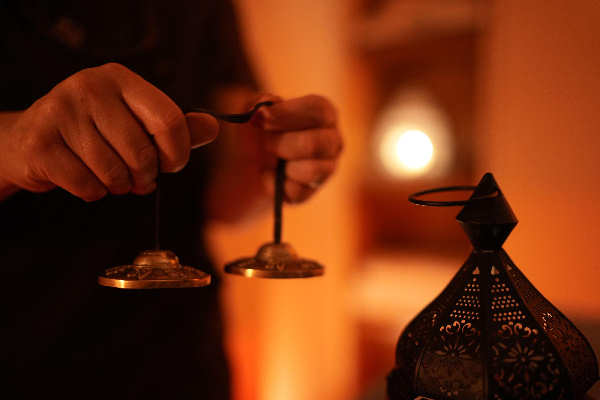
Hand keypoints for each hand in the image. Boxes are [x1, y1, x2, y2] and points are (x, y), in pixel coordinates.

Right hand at [0, 63, 217, 200]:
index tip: (170, 165)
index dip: (177, 153)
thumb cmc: (95, 132)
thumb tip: (213, 127)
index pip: (168, 120)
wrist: (31, 140)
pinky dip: (93, 192)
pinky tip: (86, 179)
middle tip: (138, 178)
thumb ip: (174, 128)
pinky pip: (87, 185)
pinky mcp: (41, 142)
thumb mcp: (136, 122)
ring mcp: (61, 112)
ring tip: (112, 177)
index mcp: (120, 79)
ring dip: (119, 186)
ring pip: (114, 172)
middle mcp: (89, 87)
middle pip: (142, 152)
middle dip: (146, 177)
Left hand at [253, 95, 341, 202]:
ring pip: (311, 171)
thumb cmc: (259, 129)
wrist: (248, 162)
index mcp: (324, 113)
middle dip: (282, 143)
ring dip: (282, 165)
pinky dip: (274, 184)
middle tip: (266, 142)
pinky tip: (269, 175)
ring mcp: (327, 168)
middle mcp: (332, 140)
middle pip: (315, 143)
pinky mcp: (312, 192)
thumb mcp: (255, 110)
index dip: (289, 113)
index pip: (319, 109)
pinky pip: (297, 192)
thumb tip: (263, 106)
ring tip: (271, 159)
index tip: (262, 117)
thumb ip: (258, 103)